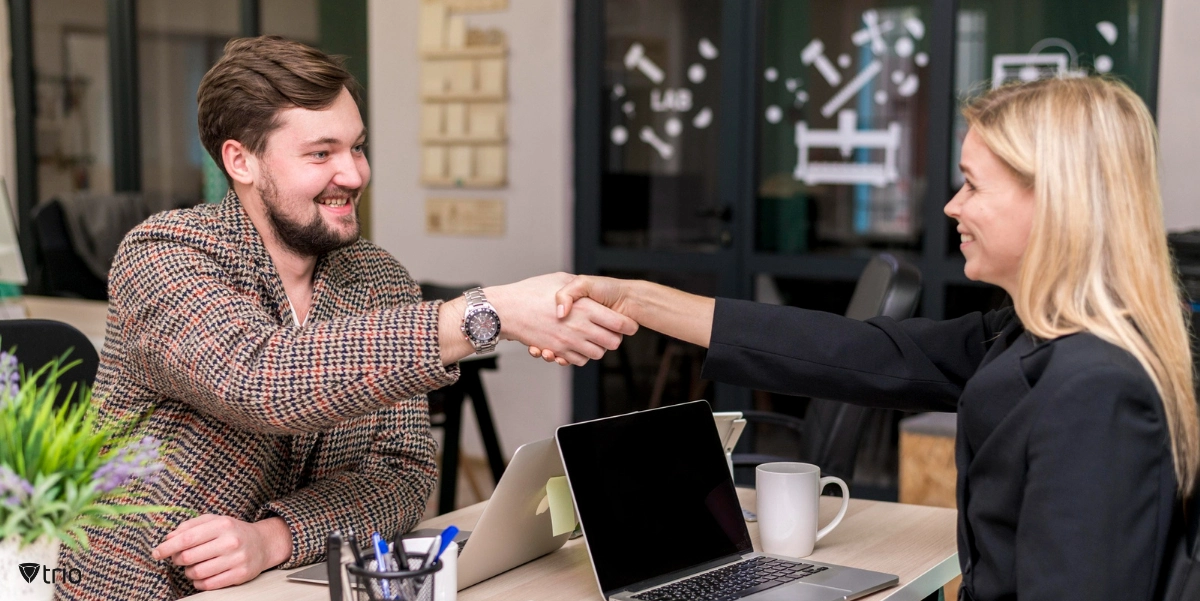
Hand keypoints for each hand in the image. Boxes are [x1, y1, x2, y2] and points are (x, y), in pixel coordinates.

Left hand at [152, 514, 292, 590]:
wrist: (262, 544)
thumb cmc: (232, 531)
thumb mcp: (214, 521)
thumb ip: (190, 526)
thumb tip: (168, 539)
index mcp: (222, 525)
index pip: (187, 538)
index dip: (167, 547)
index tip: (156, 552)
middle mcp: (230, 541)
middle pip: (188, 557)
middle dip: (177, 559)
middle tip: (179, 558)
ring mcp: (236, 559)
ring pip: (196, 573)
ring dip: (188, 572)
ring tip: (193, 566)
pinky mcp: (240, 575)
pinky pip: (208, 584)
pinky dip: (199, 582)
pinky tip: (203, 575)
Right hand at [489, 273, 637, 365]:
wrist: (507, 311)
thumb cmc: (531, 292)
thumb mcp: (560, 280)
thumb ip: (578, 287)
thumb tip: (588, 291)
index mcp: (585, 308)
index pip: (619, 323)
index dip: (627, 325)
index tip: (627, 323)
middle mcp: (580, 327)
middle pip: (612, 343)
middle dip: (615, 338)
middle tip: (610, 331)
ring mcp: (569, 342)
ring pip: (597, 354)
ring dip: (598, 347)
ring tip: (592, 337)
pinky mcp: (557, 351)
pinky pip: (578, 360)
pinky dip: (581, 355)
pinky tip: (576, 344)